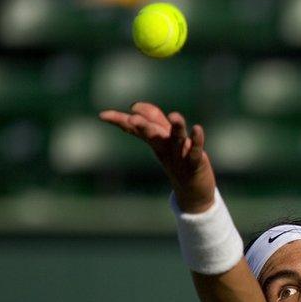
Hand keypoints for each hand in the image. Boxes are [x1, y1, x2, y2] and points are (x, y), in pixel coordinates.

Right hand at [99, 102, 215, 212]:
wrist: (194, 194)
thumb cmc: (179, 163)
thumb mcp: (164, 143)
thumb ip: (154, 123)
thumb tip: (135, 107)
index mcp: (155, 143)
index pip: (136, 129)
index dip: (121, 121)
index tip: (102, 115)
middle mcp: (166, 148)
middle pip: (153, 134)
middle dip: (144, 126)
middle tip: (133, 119)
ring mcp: (180, 156)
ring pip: (177, 139)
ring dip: (177, 127)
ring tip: (175, 115)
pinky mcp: (195, 163)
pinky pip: (195, 151)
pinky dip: (197, 140)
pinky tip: (198, 129)